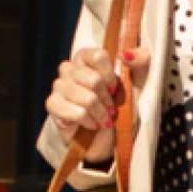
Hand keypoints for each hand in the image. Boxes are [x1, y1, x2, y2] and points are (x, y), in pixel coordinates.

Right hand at [45, 43, 149, 162]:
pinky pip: (75, 112)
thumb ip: (140, 63)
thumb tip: (126, 54)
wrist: (109, 137)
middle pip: (93, 79)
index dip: (110, 76)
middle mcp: (69, 68)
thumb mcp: (138, 84)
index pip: (98, 56)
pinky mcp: (52, 105)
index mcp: (87, 58)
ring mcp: (58, 86)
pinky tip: (91, 124)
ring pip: (86, 98)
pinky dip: (88, 122)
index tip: (114, 89)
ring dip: (100, 113)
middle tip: (110, 108)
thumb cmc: (122, 107)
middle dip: (107, 99)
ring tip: (103, 119)